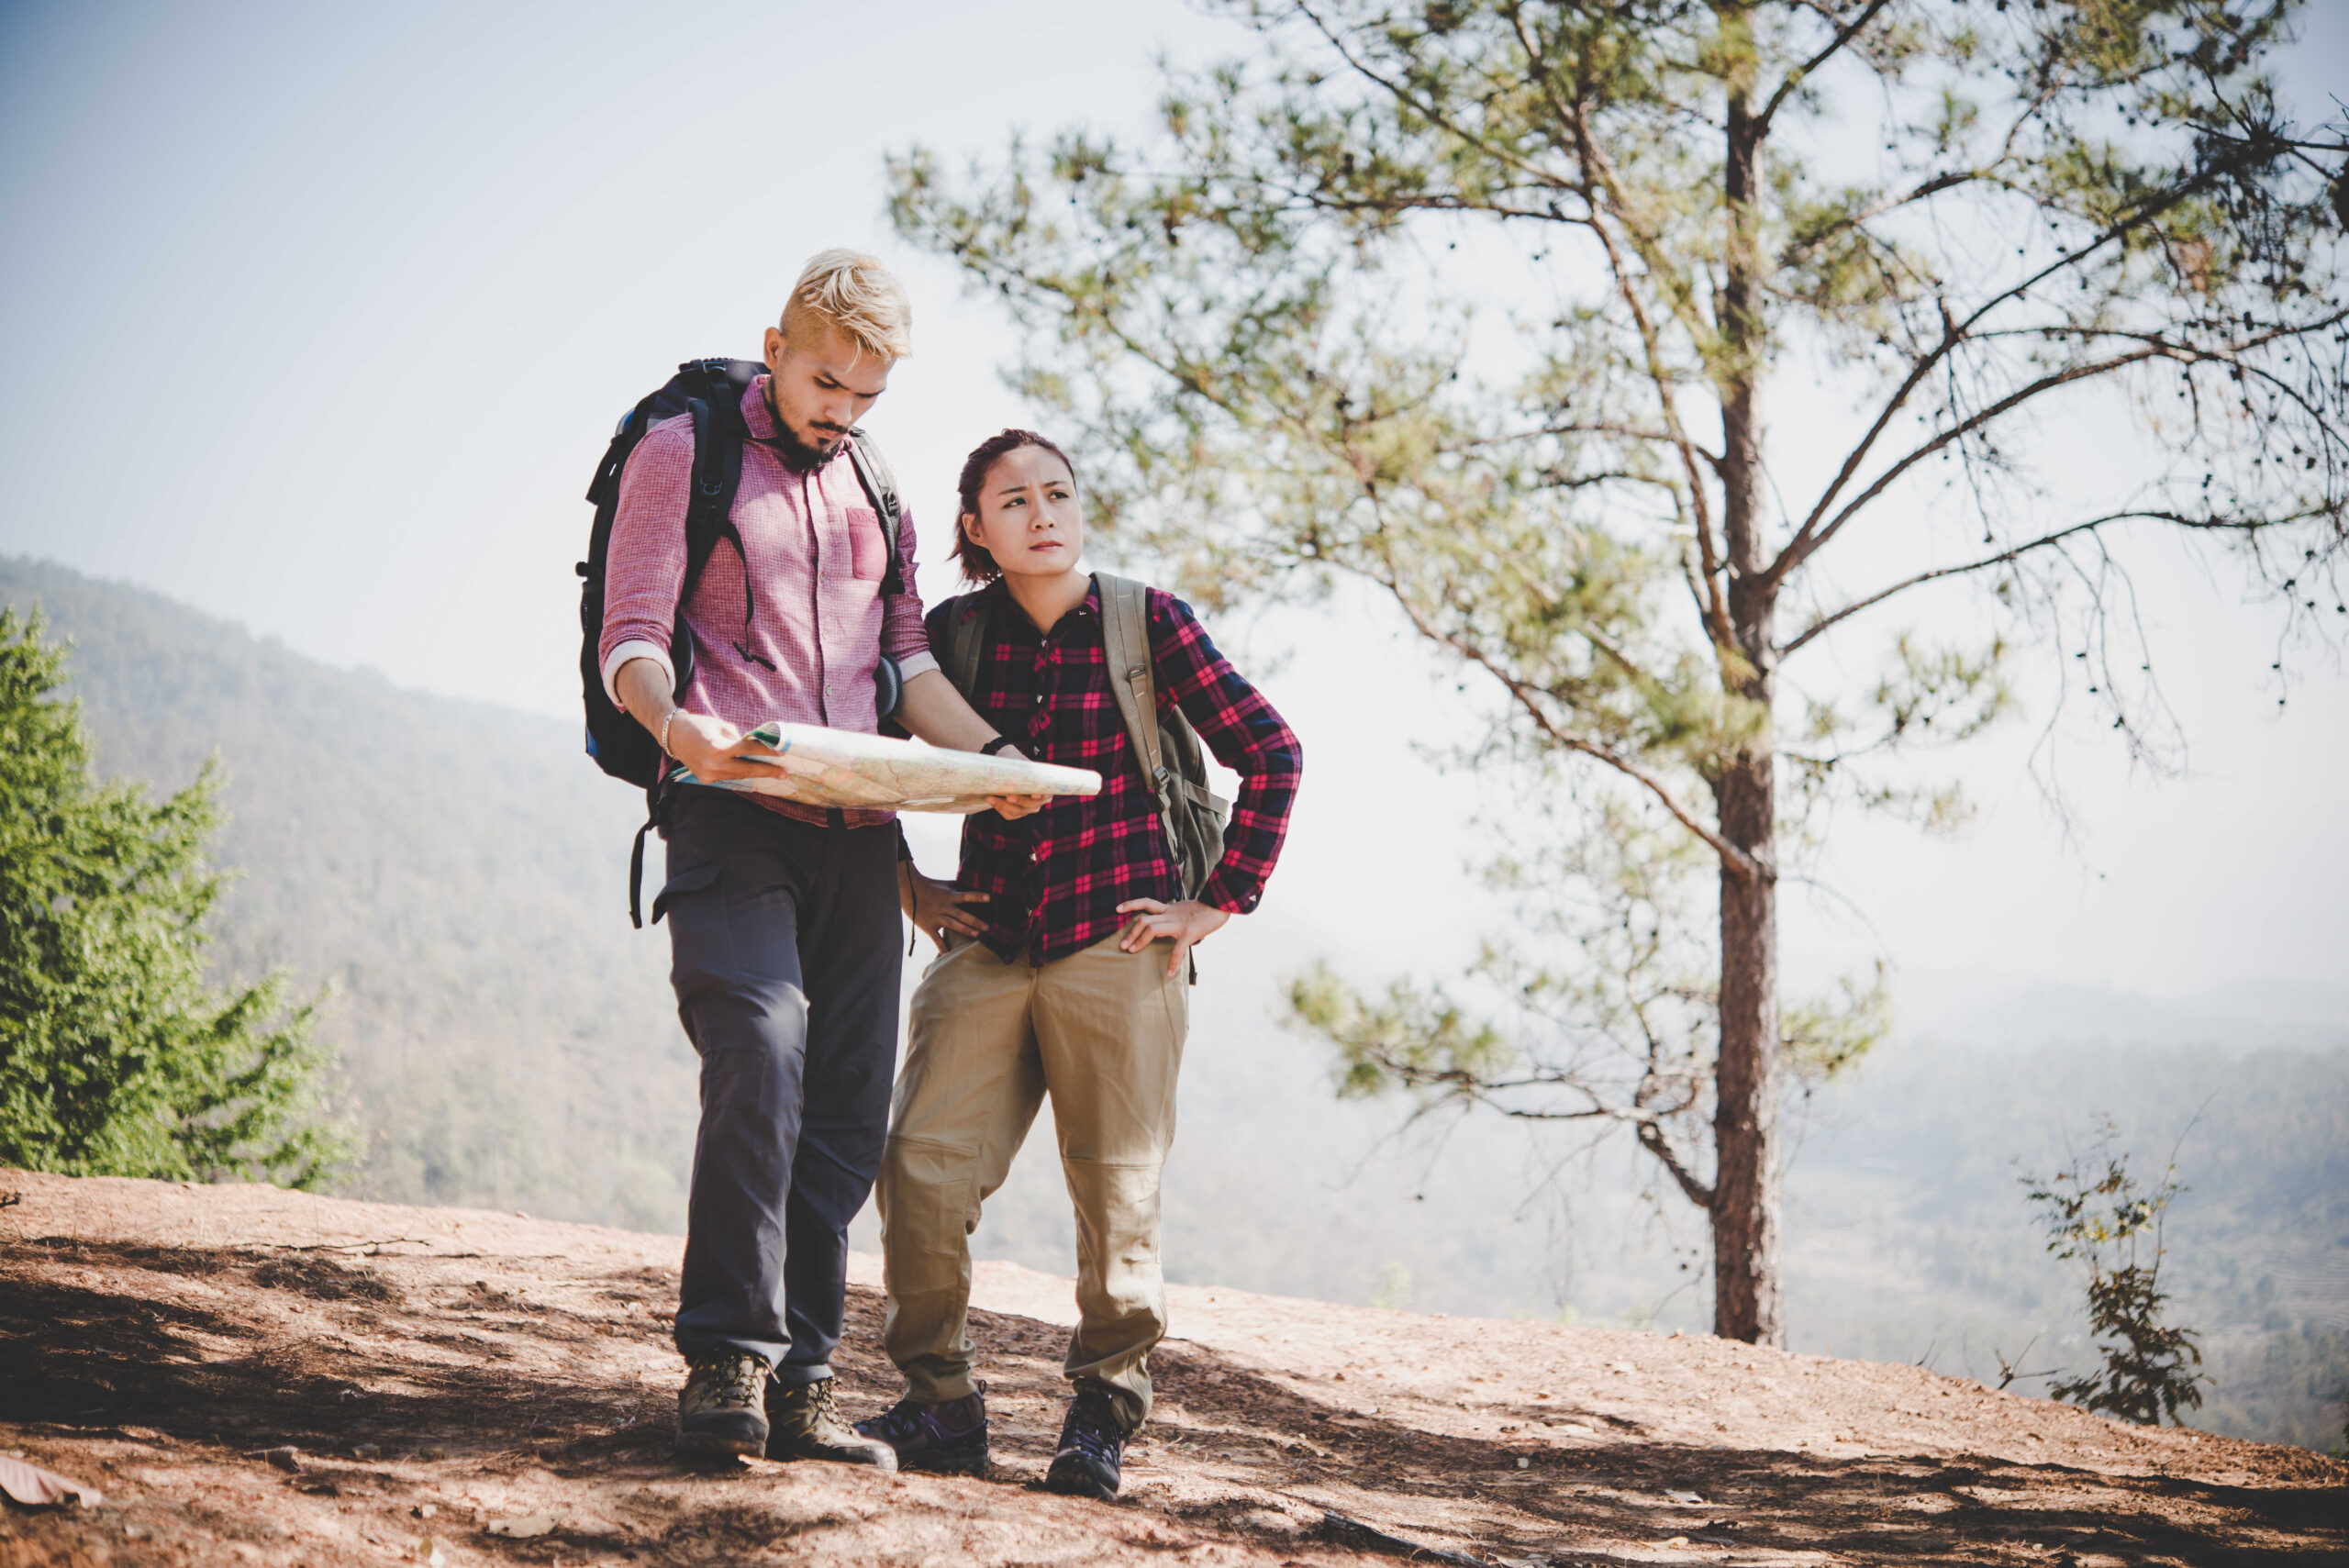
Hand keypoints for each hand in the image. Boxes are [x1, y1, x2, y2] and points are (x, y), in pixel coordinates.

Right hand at [663, 709, 789, 783]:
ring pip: (739, 775)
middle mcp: (713, 764)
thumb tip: (756, 747)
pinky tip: (752, 772)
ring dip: (755, 773)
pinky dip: (740, 774)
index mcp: (717, 747)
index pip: (748, 750)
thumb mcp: (722, 726)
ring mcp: (708, 774)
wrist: (674, 735)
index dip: (766, 752)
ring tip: (771, 772)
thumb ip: (739, 738)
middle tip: (784, 774)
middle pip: (747, 769)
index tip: (782, 753)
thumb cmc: (699, 725)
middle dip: (767, 771)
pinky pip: (728, 777)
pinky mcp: (705, 779)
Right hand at [901, 866, 988, 949]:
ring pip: (952, 924)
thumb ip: (960, 887)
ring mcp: (936, 917)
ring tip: (977, 935)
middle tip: (987, 927)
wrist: (908, 890)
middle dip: (974, 921)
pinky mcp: (928, 926)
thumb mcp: (946, 884)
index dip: (976, 896)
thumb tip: (976, 884)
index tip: (989, 898)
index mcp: (949, 896)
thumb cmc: (931, 886)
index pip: (965, 896)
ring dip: (964, 930)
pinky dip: (941, 946)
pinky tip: (948, 954)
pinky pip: (935, 937)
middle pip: (961, 914)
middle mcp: (944, 907)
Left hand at [978, 742, 1050, 819]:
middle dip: (1019, 801)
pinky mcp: (1016, 813)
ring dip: (1004, 805)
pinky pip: (1009, 814)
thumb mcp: (1019, 760)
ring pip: (1018, 811)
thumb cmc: (1016, 761)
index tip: (1034, 794)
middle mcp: (1039, 801)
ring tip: (991, 798)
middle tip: (1008, 796)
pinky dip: (999, 807)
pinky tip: (989, 799)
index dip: (1041, 796)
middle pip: (1031, 805)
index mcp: (1046, 787)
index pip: (1046, 794)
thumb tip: (1014, 773)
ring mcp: (1028, 808)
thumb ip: (1019, 766)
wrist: (1006, 767)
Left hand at [1114, 897, 1230, 977]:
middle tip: (1123, 945)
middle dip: (1131, 932)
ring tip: (1132, 952)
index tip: (1117, 910)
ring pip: (1152, 929)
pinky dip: (1173, 962)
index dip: (1130, 905)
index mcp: (1169, 909)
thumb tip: (1168, 921)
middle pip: (1143, 920)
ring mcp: (1178, 923)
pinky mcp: (1188, 933)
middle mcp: (1170, 914)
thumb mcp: (1185, 908)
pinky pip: (1177, 950)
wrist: (1221, 902)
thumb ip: (1175, 914)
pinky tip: (1169, 973)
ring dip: (1140, 941)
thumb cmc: (1206, 908)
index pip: (1145, 903)